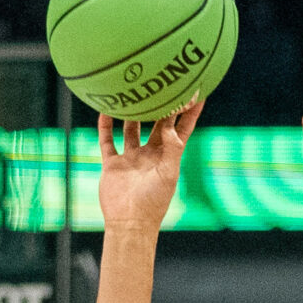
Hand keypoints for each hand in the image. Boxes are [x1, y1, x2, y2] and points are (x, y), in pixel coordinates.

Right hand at [97, 98, 204, 228]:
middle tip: (161, 81)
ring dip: (132, 112)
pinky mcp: (113, 164)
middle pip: (157, 122)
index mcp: (168, 155)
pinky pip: (108, 141)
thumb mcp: (168, 174)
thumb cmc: (154, 201)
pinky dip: (105, 126)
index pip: (181, 127)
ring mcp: (131, 157)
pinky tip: (105, 110)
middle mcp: (150, 153)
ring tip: (132, 90)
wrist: (130, 222)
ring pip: (131, 128)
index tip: (197, 90)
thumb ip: (172, 148)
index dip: (189, 110)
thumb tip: (171, 126)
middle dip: (161, 104)